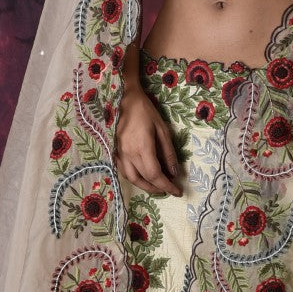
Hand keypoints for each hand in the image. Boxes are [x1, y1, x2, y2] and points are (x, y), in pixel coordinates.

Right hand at [114, 82, 181, 196]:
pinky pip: (123, 171)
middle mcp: (128, 154)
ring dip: (145, 186)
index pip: (155, 175)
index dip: (167, 186)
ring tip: (157, 186)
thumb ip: (168, 153)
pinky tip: (143, 177)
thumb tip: (175, 172)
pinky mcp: (115, 152)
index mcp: (142, 148)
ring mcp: (119, 154)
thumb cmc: (146, 112)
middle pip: (143, 180)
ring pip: (131, 179)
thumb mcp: (162, 130)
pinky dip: (134, 178)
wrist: (124, 100)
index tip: (178, 191)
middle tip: (169, 189)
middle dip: (158, 188)